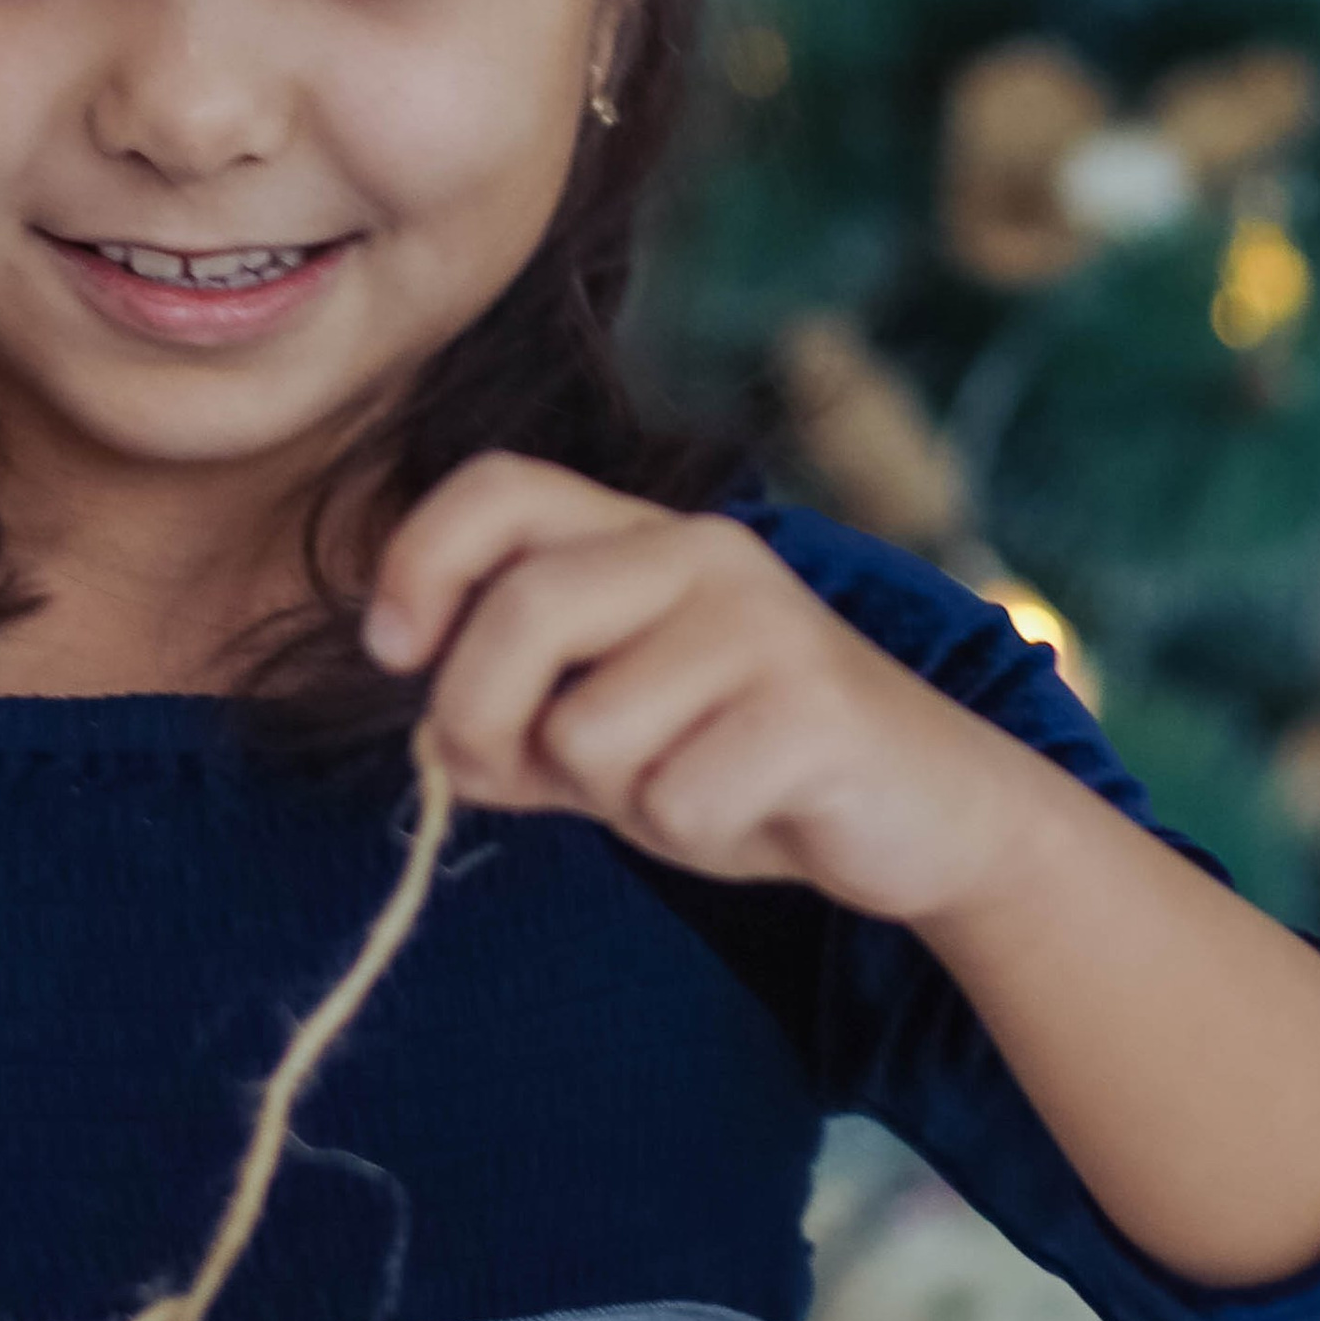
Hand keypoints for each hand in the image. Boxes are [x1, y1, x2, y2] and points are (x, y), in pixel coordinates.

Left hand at [365, 454, 1047, 925]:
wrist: (927, 812)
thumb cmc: (745, 761)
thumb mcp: (612, 737)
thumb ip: (517, 725)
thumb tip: (433, 738)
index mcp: (641, 538)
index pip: (496, 489)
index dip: (416, 561)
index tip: (392, 652)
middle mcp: (702, 554)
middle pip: (522, 610)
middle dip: (479, 716)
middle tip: (508, 773)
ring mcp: (763, 624)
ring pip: (589, 730)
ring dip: (612, 796)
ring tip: (687, 783)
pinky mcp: (814, 707)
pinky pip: (674, 797)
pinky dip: (688, 831)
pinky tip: (748, 809)